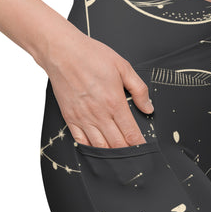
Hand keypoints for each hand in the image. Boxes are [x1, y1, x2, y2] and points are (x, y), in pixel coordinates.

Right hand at [38, 27, 153, 147]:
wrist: (62, 51)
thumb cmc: (91, 56)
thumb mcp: (123, 67)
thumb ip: (139, 89)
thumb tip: (149, 108)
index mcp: (115, 103)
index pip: (131, 132)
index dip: (139, 144)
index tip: (145, 150)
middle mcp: (99, 114)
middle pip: (117, 144)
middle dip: (128, 153)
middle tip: (135, 159)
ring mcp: (83, 118)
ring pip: (100, 146)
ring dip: (111, 155)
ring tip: (119, 160)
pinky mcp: (70, 118)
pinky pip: (81, 141)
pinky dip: (91, 149)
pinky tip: (98, 152)